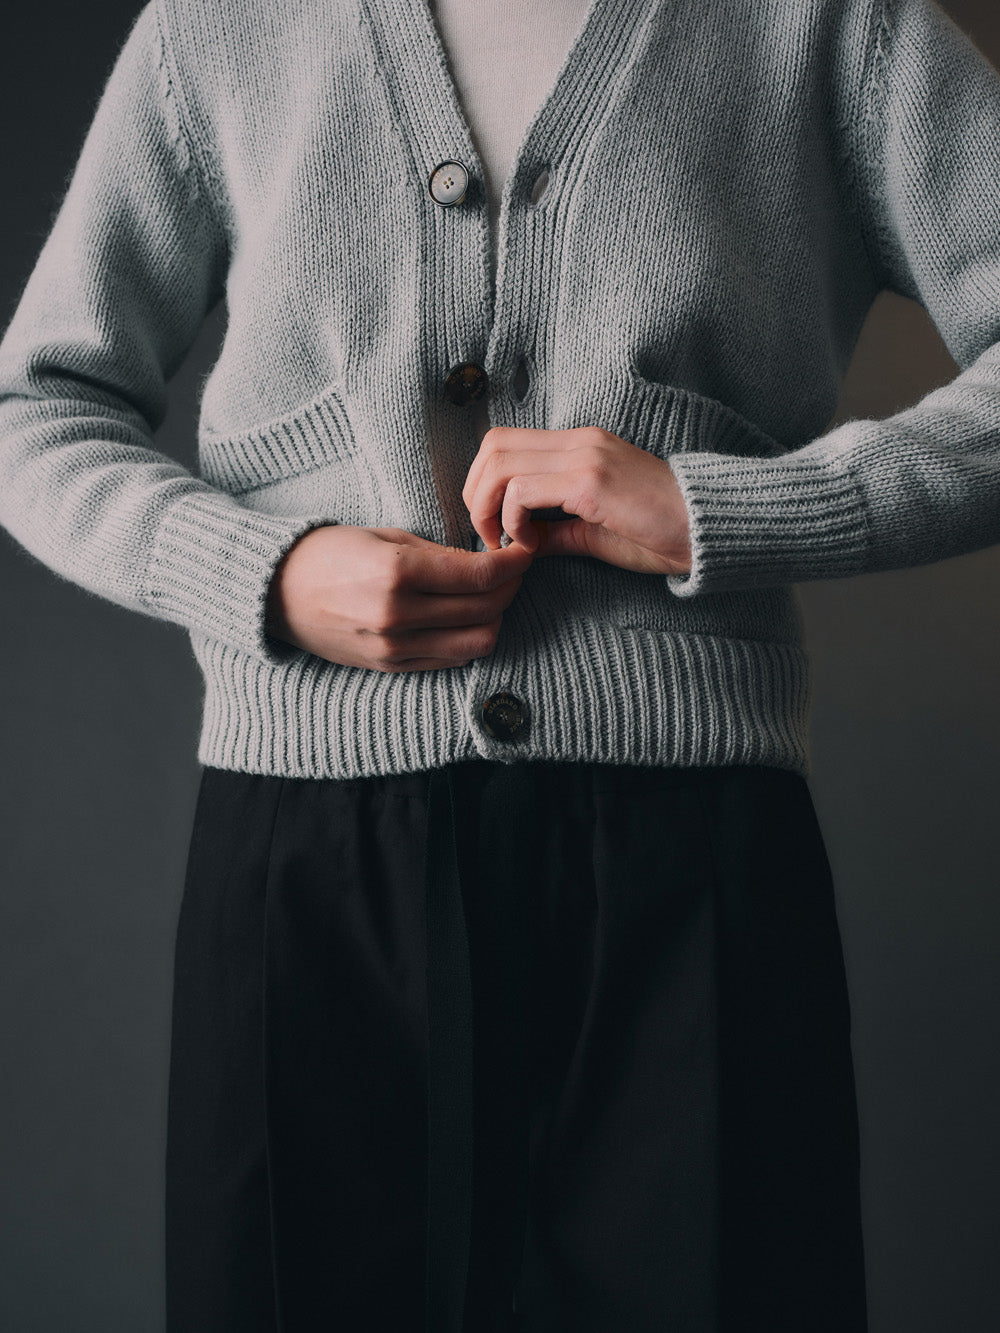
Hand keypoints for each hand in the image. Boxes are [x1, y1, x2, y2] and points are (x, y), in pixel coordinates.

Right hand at [264, 525, 533, 670]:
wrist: (275, 593)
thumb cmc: (328, 553)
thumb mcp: (384, 537)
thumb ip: (438, 554)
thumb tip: (487, 562)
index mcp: (396, 573)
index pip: (480, 575)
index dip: (514, 563)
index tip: (525, 551)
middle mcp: (398, 615)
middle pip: (486, 609)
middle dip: (511, 587)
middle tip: (514, 570)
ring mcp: (394, 647)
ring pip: (477, 642)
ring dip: (496, 618)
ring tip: (493, 595)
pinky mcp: (391, 667)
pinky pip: (451, 661)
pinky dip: (470, 640)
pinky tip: (469, 618)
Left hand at [462, 426, 692, 575]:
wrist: (709, 533)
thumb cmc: (661, 535)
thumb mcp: (594, 533)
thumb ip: (555, 531)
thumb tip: (520, 541)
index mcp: (580, 446)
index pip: (504, 443)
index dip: (484, 485)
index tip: (496, 528)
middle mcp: (579, 441)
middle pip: (492, 446)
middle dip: (475, 495)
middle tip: (490, 537)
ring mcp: (585, 457)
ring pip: (499, 463)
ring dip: (488, 508)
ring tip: (508, 542)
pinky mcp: (591, 481)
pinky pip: (523, 490)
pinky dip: (513, 520)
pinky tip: (534, 545)